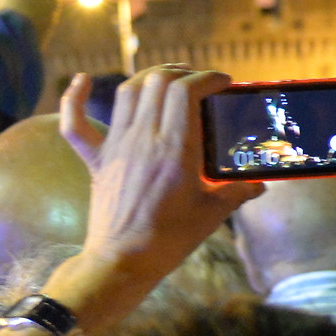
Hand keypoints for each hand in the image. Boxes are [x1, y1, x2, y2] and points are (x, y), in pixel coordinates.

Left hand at [59, 66, 263, 284]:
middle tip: (201, 84)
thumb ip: (238, 192)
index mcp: (175, 149)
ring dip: (149, 78)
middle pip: (158, 82)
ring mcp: (116, 146)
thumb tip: (260, 184)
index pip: (186, 91)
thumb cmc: (170, 239)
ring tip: (168, 80)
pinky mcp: (97, 160)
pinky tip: (81, 80)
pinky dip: (74, 98)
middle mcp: (143, 138)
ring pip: (127, 92)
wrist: (122, 262)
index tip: (223, 83)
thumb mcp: (213, 214)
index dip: (207, 77)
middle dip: (184, 73)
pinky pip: (75, 124)